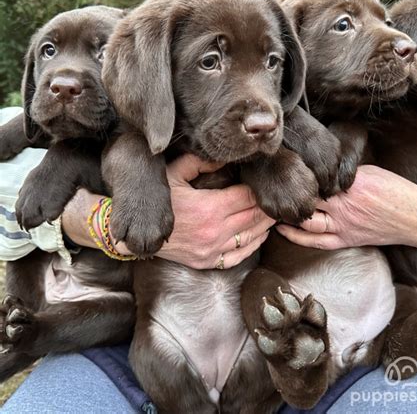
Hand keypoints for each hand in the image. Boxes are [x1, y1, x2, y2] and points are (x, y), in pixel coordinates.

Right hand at [152, 154, 274, 268]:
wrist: (140, 233)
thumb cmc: (157, 202)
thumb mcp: (173, 174)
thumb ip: (199, 162)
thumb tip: (222, 157)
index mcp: (209, 207)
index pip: (247, 198)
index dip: (258, 190)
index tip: (262, 184)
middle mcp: (215, 231)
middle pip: (254, 217)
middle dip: (266, 208)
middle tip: (275, 199)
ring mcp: (212, 249)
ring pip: (251, 237)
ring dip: (265, 226)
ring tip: (272, 215)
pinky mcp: (208, 261)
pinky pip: (239, 256)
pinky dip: (254, 245)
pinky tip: (259, 236)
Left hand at [276, 165, 416, 249]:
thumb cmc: (397, 191)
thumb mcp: (371, 172)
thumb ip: (344, 172)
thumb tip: (320, 169)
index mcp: (350, 184)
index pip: (315, 177)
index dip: (297, 172)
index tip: (282, 166)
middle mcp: (343, 205)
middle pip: (306, 198)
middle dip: (288, 193)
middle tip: (271, 187)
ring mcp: (343, 225)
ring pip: (306, 221)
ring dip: (288, 214)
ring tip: (271, 207)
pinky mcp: (346, 240)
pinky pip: (316, 241)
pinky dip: (297, 236)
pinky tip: (282, 230)